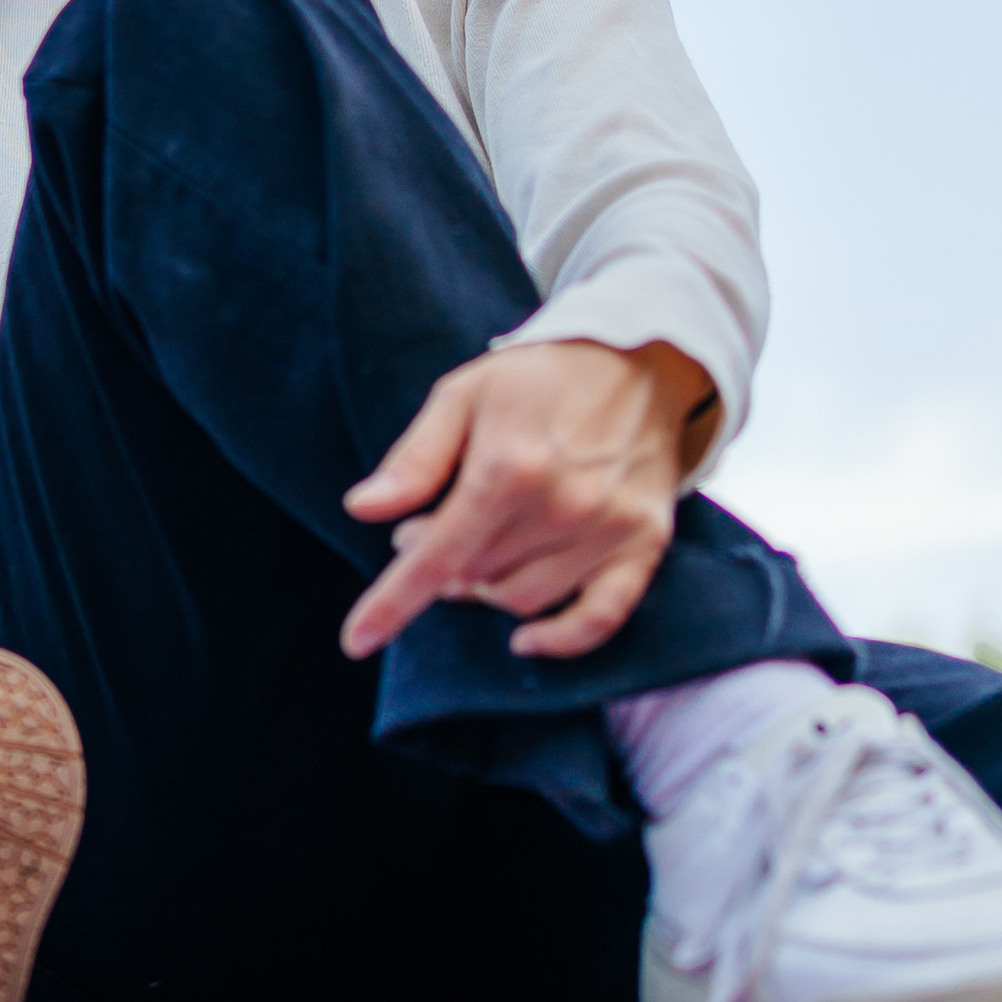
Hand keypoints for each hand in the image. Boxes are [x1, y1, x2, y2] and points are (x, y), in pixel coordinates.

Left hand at [339, 340, 716, 666]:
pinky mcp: (644, 542)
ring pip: (522, 599)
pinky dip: (562, 640)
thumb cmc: (540, 377)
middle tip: (427, 529)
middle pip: (473, 576)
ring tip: (472, 551)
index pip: (437, 556)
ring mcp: (608, 528)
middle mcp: (562, 505)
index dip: (391, 603)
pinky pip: (600, 617)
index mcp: (509, 466)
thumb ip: (415, 458)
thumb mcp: (462, 395)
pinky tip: (526, 641)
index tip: (357, 640)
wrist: (641, 360)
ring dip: (485, 589)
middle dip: (437, 565)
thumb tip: (363, 508)